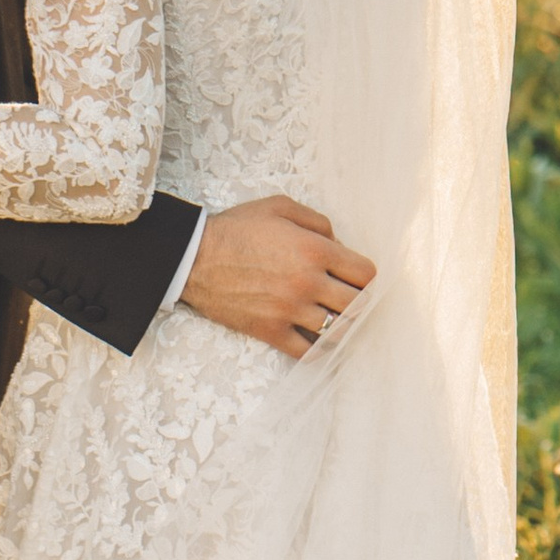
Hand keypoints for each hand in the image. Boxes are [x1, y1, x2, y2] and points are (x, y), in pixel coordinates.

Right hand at [180, 194, 375, 359]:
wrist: (194, 257)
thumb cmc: (237, 228)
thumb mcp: (280, 207)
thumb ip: (318, 222)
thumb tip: (339, 246)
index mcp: (314, 250)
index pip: (365, 274)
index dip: (364, 275)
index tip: (355, 277)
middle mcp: (307, 283)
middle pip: (357, 304)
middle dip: (356, 299)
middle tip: (345, 297)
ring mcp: (289, 310)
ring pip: (338, 331)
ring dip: (340, 325)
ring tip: (332, 318)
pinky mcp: (270, 331)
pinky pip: (308, 352)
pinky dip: (318, 350)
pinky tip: (315, 340)